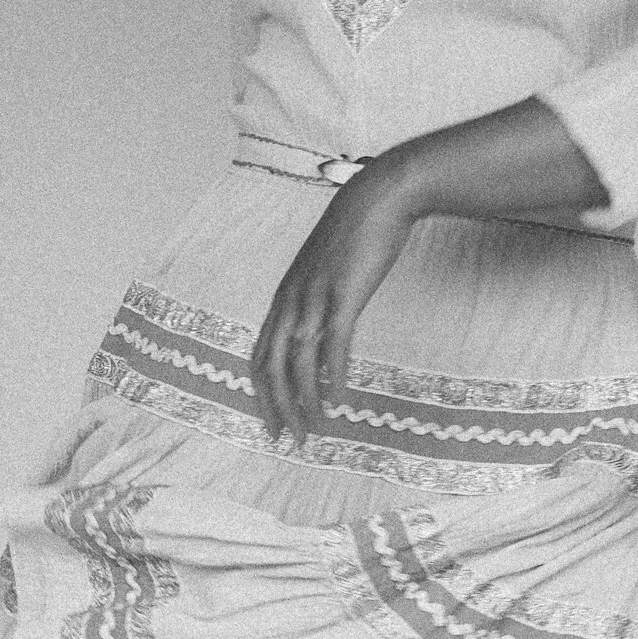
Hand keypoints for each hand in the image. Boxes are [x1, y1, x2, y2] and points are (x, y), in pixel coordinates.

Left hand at [250, 162, 421, 445]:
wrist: (377, 198)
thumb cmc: (354, 236)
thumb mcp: (323, 273)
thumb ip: (316, 303)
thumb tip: (320, 336)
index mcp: (284, 298)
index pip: (260, 357)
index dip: (263, 396)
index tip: (274, 424)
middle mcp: (292, 301)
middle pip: (273, 367)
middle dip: (278, 409)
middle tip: (290, 440)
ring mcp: (316, 298)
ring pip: (300, 362)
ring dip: (305, 401)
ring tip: (315, 429)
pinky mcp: (344, 295)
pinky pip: (334, 344)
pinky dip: (334, 376)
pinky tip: (339, 400)